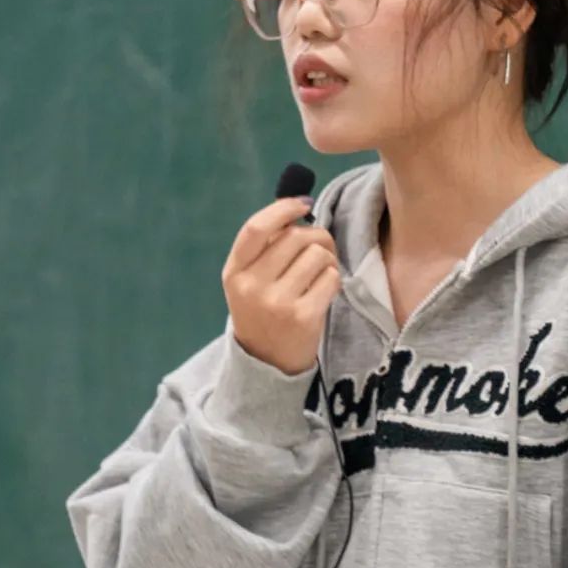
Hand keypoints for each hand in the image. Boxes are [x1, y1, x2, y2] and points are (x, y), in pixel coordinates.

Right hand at [221, 196, 342, 375]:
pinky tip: (323, 291)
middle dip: (316, 237)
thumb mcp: (249, 280)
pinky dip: (333, 279)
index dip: (282, 209)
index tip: (303, 204)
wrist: (266, 363)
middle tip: (320, 249)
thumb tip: (298, 205)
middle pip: (296, 237)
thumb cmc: (262, 311)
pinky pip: (331, 277)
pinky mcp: (303, 317)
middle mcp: (252, 286)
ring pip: (317, 254)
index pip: (256, 228)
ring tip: (319, 274)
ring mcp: (277, 303)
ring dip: (327, 259)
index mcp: (234, 272)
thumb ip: (266, 247)